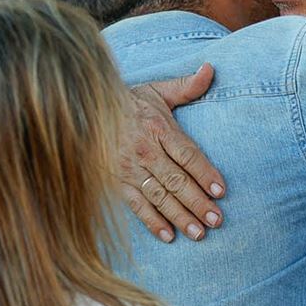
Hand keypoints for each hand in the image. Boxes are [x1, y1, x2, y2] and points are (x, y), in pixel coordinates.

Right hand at [120, 65, 226, 242]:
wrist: (85, 109)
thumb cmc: (131, 102)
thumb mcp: (158, 90)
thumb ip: (187, 86)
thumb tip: (211, 69)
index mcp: (158, 128)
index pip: (187, 154)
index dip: (204, 172)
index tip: (220, 190)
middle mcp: (144, 151)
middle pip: (176, 180)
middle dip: (198, 202)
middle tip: (217, 220)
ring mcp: (130, 169)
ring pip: (159, 196)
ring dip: (180, 216)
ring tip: (199, 233)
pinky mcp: (117, 182)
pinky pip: (136, 205)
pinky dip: (151, 221)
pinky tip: (168, 236)